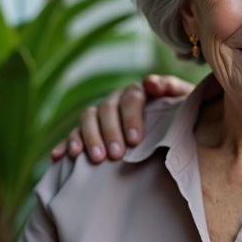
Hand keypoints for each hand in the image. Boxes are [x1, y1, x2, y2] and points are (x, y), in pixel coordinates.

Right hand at [51, 74, 194, 162]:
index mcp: (137, 92)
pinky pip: (72, 134)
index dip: (131, 118)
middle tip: (115, 155)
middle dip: (109, 132)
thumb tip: (151, 82)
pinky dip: (65, 144)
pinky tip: (59, 157)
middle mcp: (115, 100)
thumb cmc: (178, 114)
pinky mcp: (87, 130)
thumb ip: (171, 88)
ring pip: (87, 120)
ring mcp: (99, 115)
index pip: (130, 100)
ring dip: (87, 138)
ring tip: (93, 159)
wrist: (172, 127)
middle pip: (106, 110)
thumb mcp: (182, 100)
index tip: (135, 140)